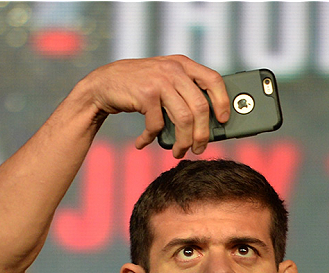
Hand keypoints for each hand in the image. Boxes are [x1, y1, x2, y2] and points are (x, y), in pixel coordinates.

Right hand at [84, 55, 229, 158]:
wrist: (104, 84)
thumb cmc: (139, 88)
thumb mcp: (165, 82)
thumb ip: (184, 93)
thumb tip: (208, 124)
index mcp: (183, 64)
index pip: (213, 79)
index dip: (222, 101)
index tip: (223, 120)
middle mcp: (174, 69)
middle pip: (200, 107)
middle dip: (202, 134)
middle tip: (199, 149)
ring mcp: (160, 80)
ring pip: (184, 119)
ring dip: (183, 141)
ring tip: (178, 152)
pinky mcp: (146, 94)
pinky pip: (158, 125)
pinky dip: (151, 138)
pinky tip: (143, 142)